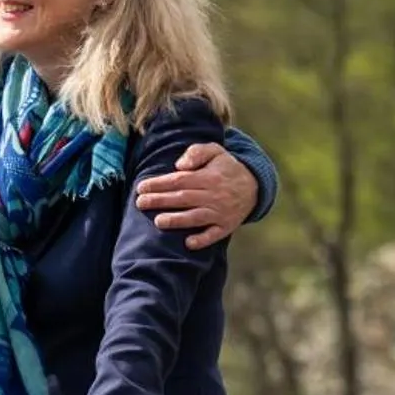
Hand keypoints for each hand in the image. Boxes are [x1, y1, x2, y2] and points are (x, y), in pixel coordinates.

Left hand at [133, 143, 256, 249]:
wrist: (254, 186)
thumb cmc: (226, 168)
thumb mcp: (215, 151)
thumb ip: (196, 153)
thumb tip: (180, 165)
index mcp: (209, 177)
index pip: (179, 180)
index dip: (159, 184)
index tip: (141, 187)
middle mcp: (214, 196)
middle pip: (183, 199)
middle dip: (160, 201)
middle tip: (140, 203)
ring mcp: (221, 212)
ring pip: (196, 217)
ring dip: (177, 220)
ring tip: (158, 222)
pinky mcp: (226, 226)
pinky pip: (215, 235)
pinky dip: (203, 240)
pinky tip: (188, 243)